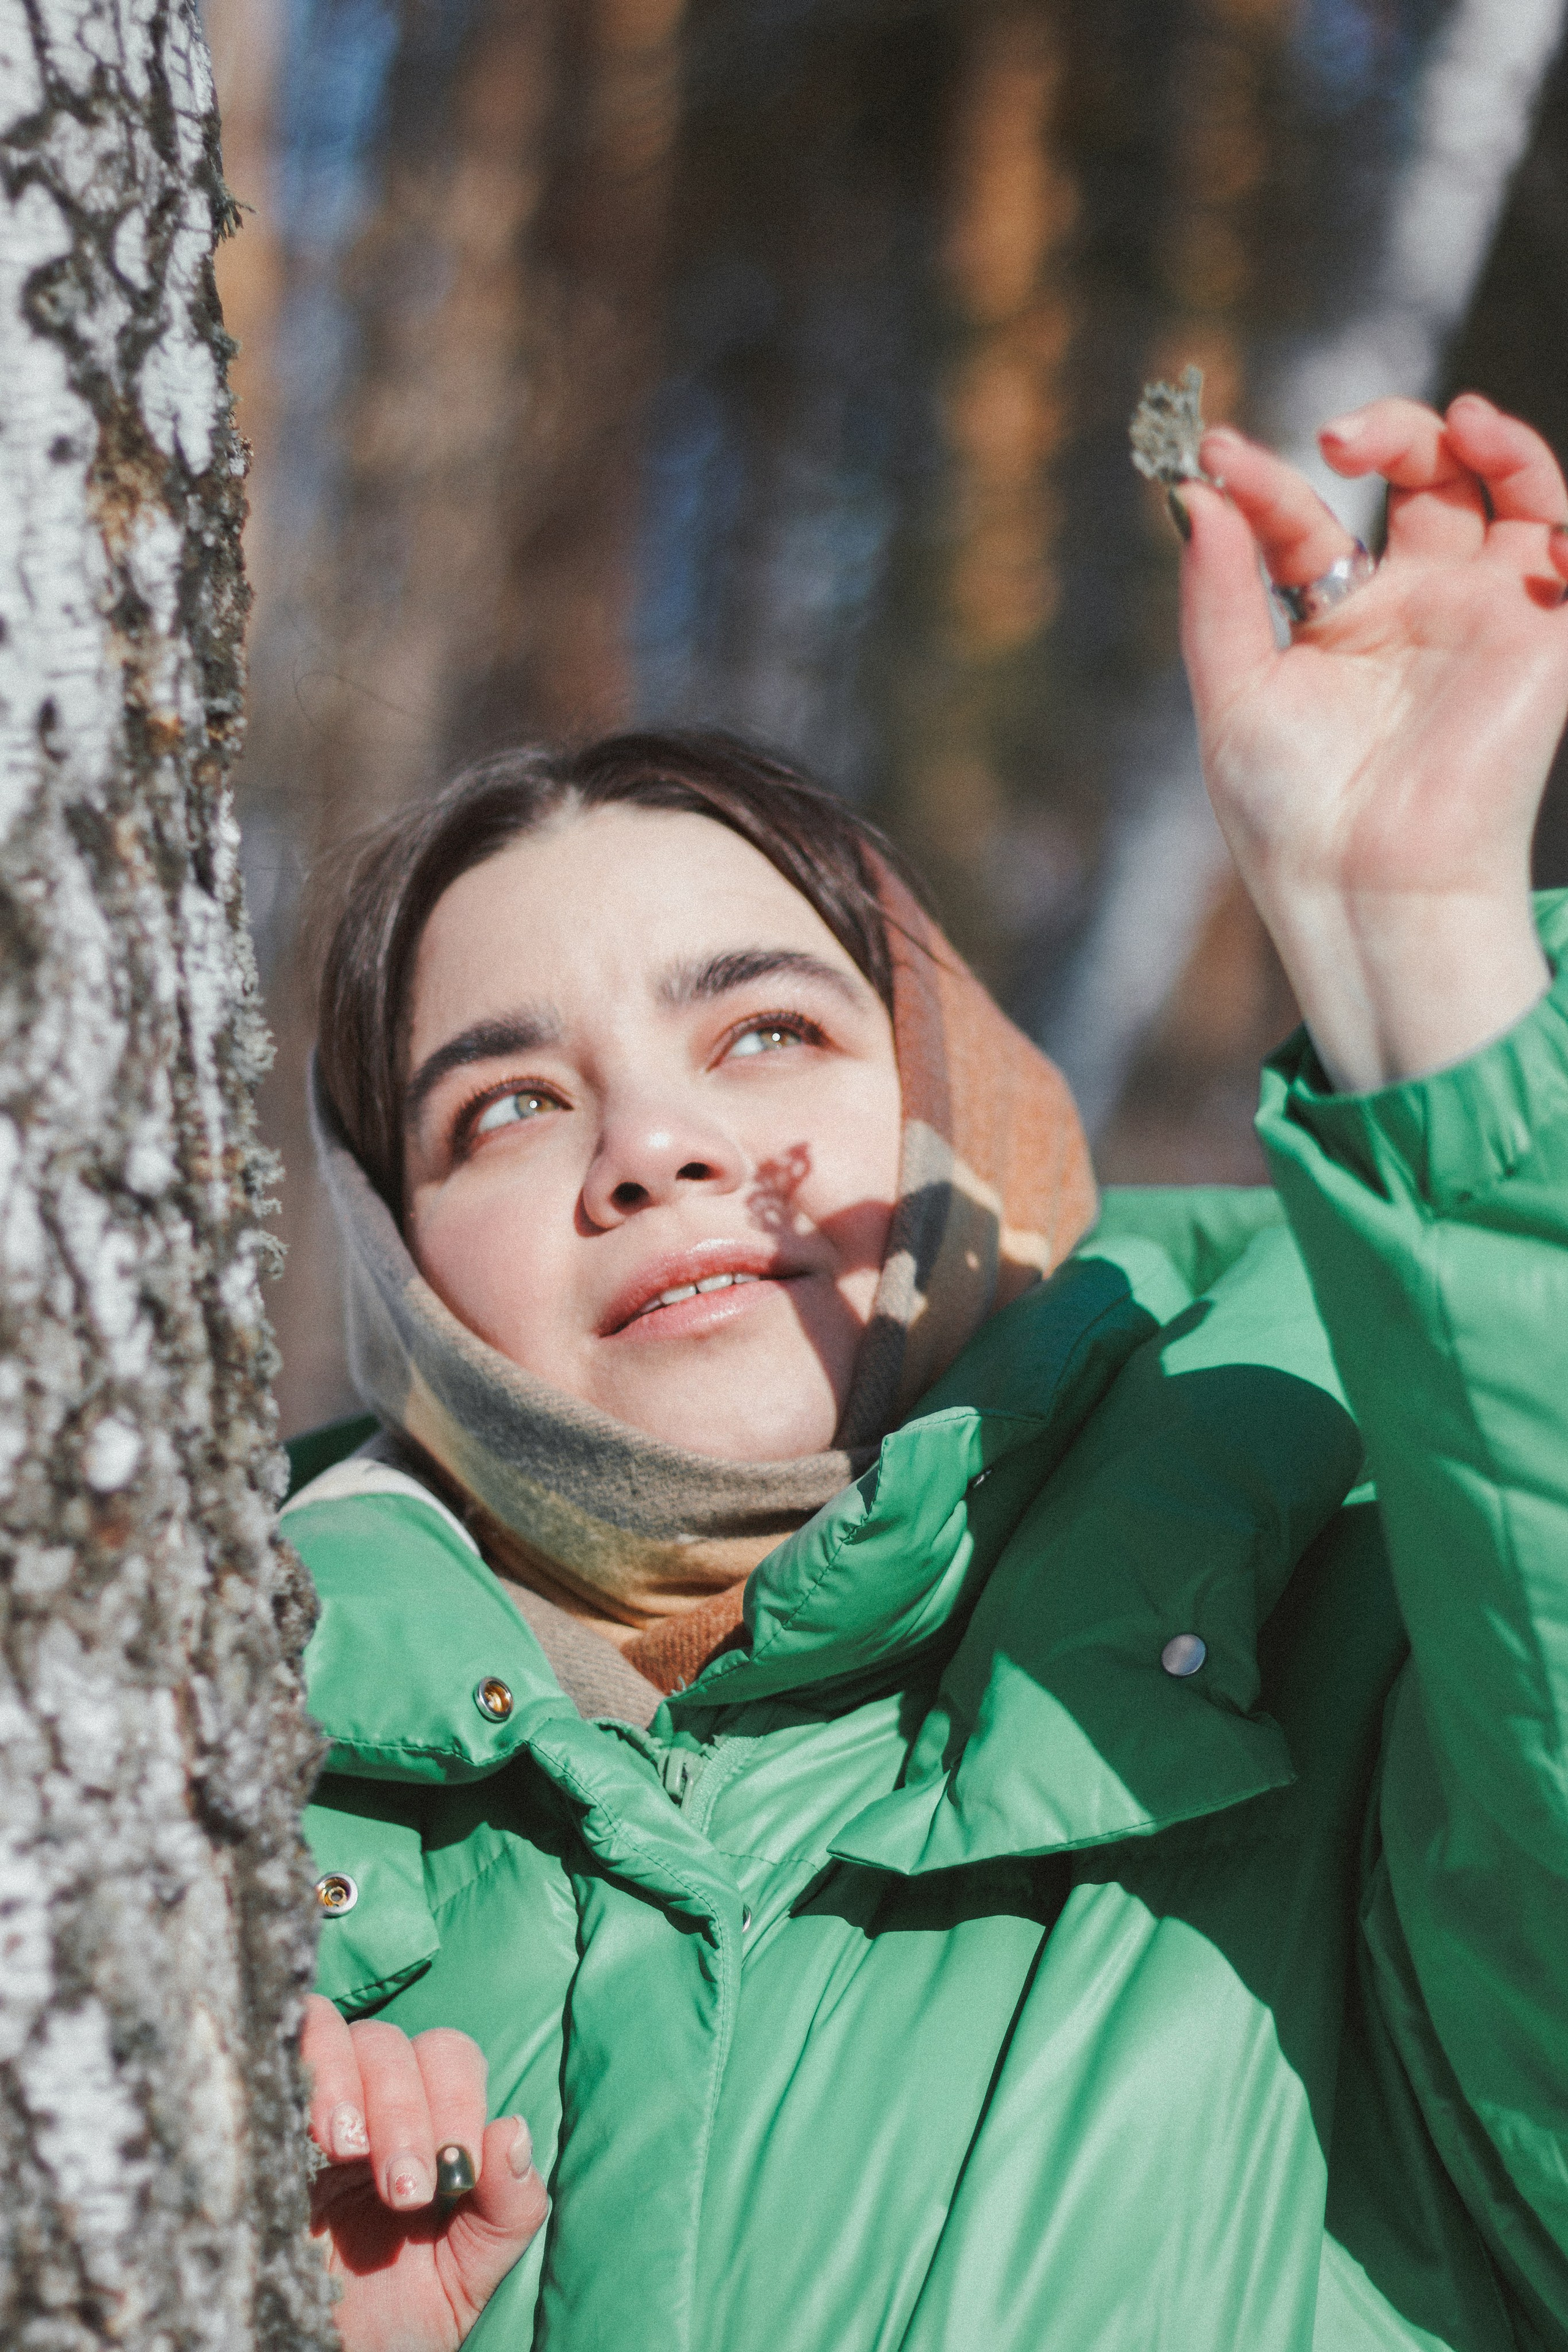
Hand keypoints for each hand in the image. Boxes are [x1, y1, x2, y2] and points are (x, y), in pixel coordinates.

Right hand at [303, 1994, 547, 2351]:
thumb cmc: (392, 2321)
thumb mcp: (465, 2275)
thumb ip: (508, 2210)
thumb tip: (513, 2131)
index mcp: (425, 2127)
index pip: (449, 2056)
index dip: (457, 2101)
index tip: (455, 2180)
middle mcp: (368, 2105)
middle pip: (393, 2044)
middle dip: (404, 2112)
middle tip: (402, 2194)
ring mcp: (310, 2108)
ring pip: (338, 2033)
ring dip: (350, 2085)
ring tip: (346, 2151)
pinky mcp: (259, 2119)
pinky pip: (280, 2046)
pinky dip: (304, 2066)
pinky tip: (309, 2129)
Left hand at [1178, 393, 1567, 1089]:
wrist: (1364, 889)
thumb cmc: (1291, 815)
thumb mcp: (1232, 693)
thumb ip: (1218, 592)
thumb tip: (1191, 495)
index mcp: (1337, 620)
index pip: (1305, 520)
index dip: (1261, 482)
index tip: (1213, 455)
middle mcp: (1416, 607)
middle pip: (1424, 476)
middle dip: (1389, 432)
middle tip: (1333, 439)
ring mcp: (1482, 618)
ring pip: (1513, 490)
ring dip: (1493, 440)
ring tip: (1458, 423)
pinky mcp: (1543, 641)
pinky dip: (1559, 513)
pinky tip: (1518, 490)